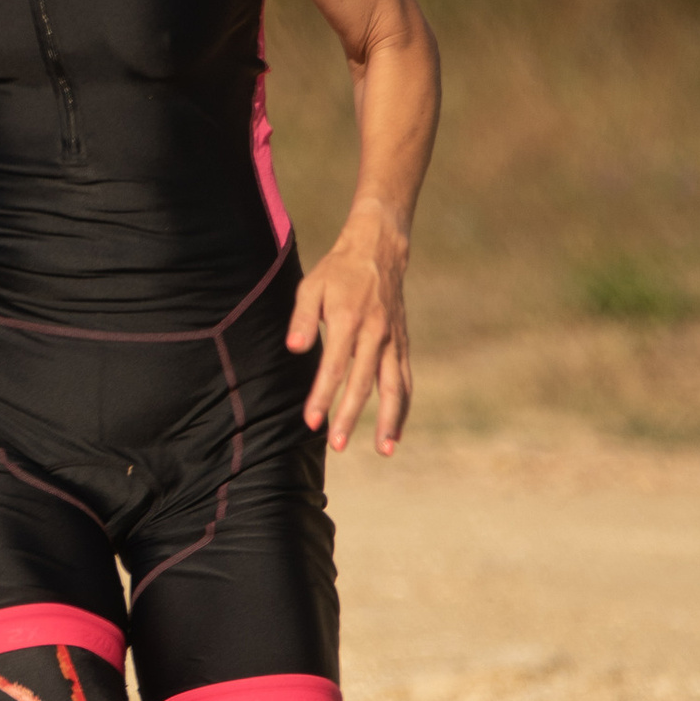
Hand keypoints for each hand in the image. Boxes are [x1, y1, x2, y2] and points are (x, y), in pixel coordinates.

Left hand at [285, 226, 411, 454]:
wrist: (378, 250)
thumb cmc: (338, 270)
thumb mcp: (311, 286)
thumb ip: (302, 319)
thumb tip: (294, 349)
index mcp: (348, 319)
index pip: (334, 366)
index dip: (323, 396)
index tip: (311, 422)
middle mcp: (374, 333)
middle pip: (363, 382)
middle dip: (349, 416)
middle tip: (336, 445)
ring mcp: (393, 340)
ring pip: (394, 386)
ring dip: (389, 420)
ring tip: (383, 450)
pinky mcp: (402, 344)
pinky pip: (405, 380)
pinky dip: (403, 406)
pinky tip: (395, 431)